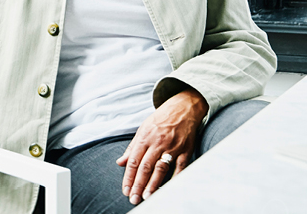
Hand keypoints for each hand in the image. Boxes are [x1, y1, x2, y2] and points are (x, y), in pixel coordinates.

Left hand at [116, 88, 208, 204]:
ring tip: (147, 196)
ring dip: (153, 183)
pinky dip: (175, 177)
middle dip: (138, 184)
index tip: (125, 190)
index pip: (133, 161)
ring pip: (161, 168)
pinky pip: (180, 166)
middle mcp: (157, 143)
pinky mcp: (185, 149)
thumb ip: (132, 147)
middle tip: (134, 198)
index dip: (128, 177)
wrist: (183, 107)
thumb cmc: (161, 119)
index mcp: (145, 138)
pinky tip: (169, 187)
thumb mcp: (143, 129)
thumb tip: (120, 162)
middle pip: (145, 167)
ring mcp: (172, 147)